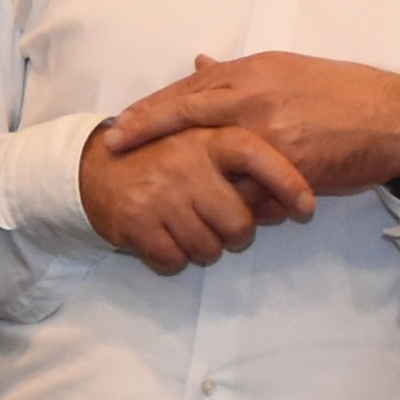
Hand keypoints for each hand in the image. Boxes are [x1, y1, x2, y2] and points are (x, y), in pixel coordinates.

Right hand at [78, 118, 317, 273]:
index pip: (258, 157)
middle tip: (220, 225)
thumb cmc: (164, 158)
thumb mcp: (204, 144)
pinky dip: (173, 259)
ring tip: (188, 228)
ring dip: (204, 249)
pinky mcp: (135, 222)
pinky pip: (174, 261)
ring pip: (208, 248)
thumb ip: (248, 164)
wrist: (93, 168)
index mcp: (206, 138)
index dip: (287, 184)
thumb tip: (290, 200)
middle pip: (238, 223)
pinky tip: (164, 238)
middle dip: (235, 234)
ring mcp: (158, 194)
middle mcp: (184, 163)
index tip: (305, 209)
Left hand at [100, 52, 399, 199]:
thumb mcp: (288, 70)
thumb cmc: (345, 94)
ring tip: (175, 190)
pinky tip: (235, 208)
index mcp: (255, 71)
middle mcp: (257, 96)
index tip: (120, 121)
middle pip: (187, 112)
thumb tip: (196, 63)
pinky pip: (254, 187)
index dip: (151, 107)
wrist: (399, 120)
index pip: (189, 89)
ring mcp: (272, 130)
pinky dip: (244, 198)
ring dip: (200, 177)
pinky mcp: (293, 163)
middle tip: (113, 145)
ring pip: (219, 158)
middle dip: (146, 130)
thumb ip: (239, 73)